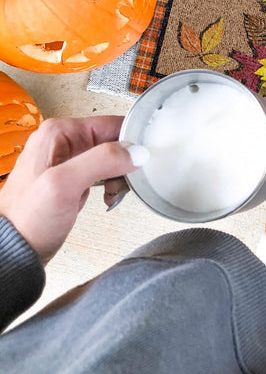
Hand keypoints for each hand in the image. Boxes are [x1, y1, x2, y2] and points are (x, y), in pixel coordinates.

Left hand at [0, 116, 143, 264]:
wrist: (15, 250)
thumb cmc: (27, 219)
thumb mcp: (63, 185)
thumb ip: (101, 161)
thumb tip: (136, 151)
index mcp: (60, 132)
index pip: (112, 124)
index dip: (132, 142)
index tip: (141, 160)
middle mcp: (64, 141)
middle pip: (115, 140)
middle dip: (126, 162)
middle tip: (124, 181)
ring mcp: (69, 159)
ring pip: (113, 157)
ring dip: (121, 175)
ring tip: (113, 192)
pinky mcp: (74, 177)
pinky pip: (106, 171)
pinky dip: (113, 184)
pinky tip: (108, 196)